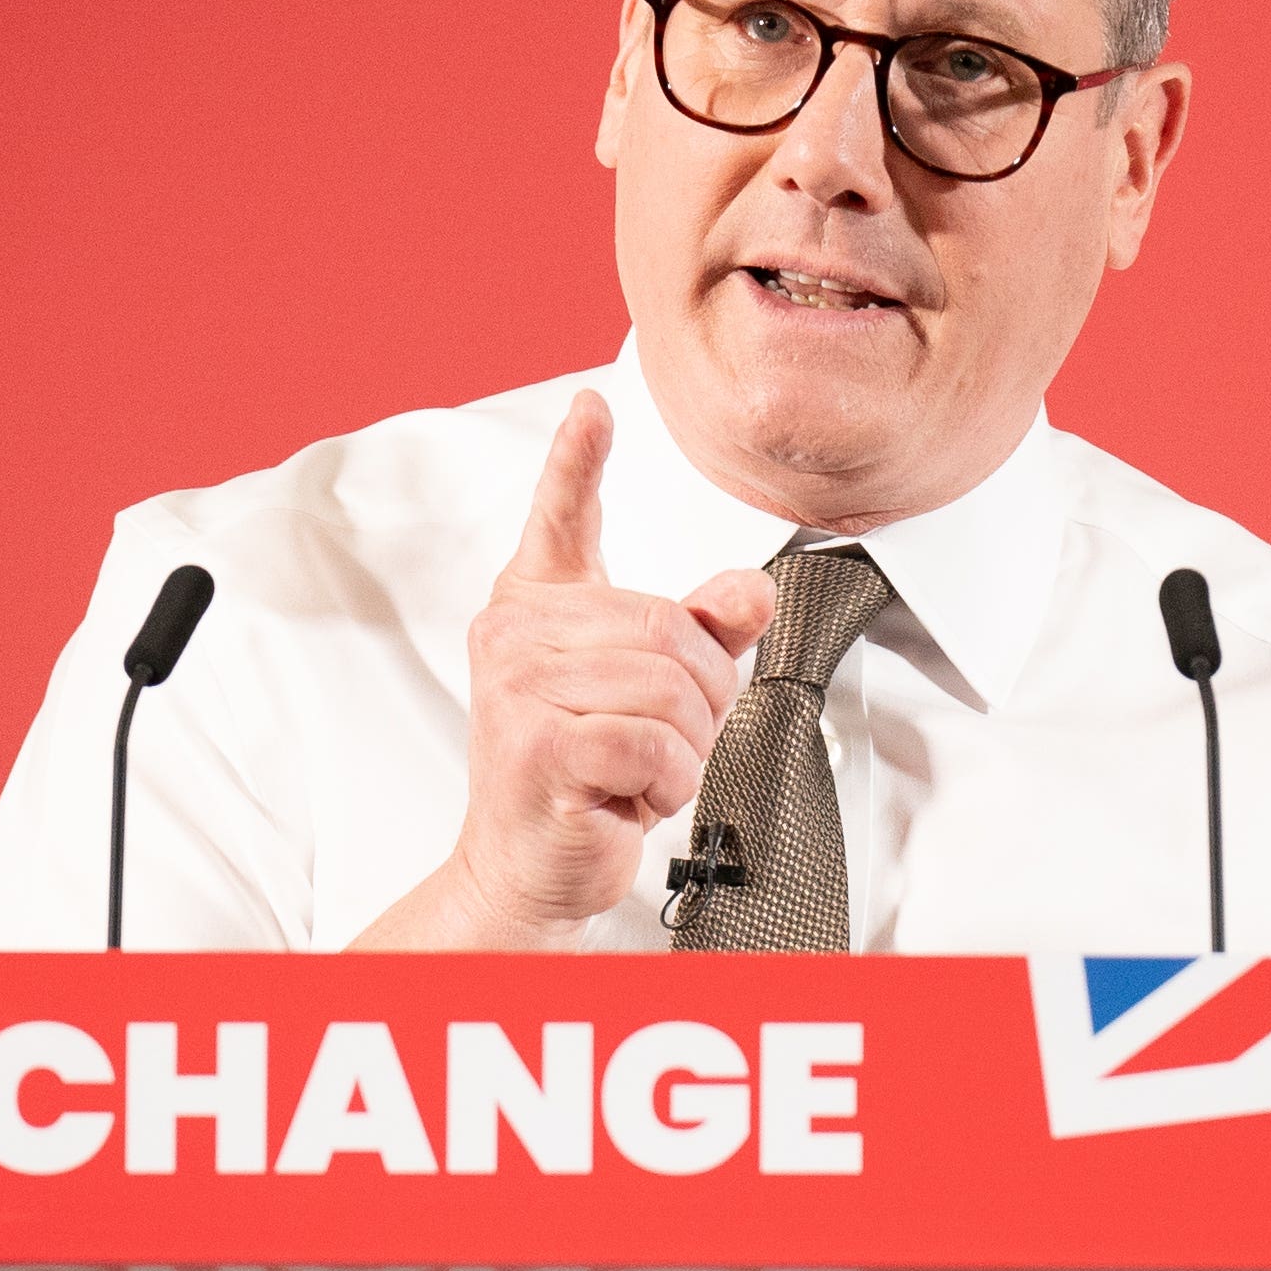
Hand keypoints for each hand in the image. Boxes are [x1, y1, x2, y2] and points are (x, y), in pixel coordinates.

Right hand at [350, 391, 774, 948]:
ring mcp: (517, 687)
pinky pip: (653, 744)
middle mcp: (516, 633)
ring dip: (685, 747)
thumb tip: (753, 591)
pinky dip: (664, 782)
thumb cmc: (583, 773)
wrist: (529, 865)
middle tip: (668, 740)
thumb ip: (703, 634)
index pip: (561, 517)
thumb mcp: (653, 693)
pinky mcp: (534, 746)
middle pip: (671, 629)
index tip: (595, 404)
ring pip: (670, 690)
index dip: (578, 458)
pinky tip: (626, 796)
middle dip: (701, 696)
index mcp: (538, 605)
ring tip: (641, 768)